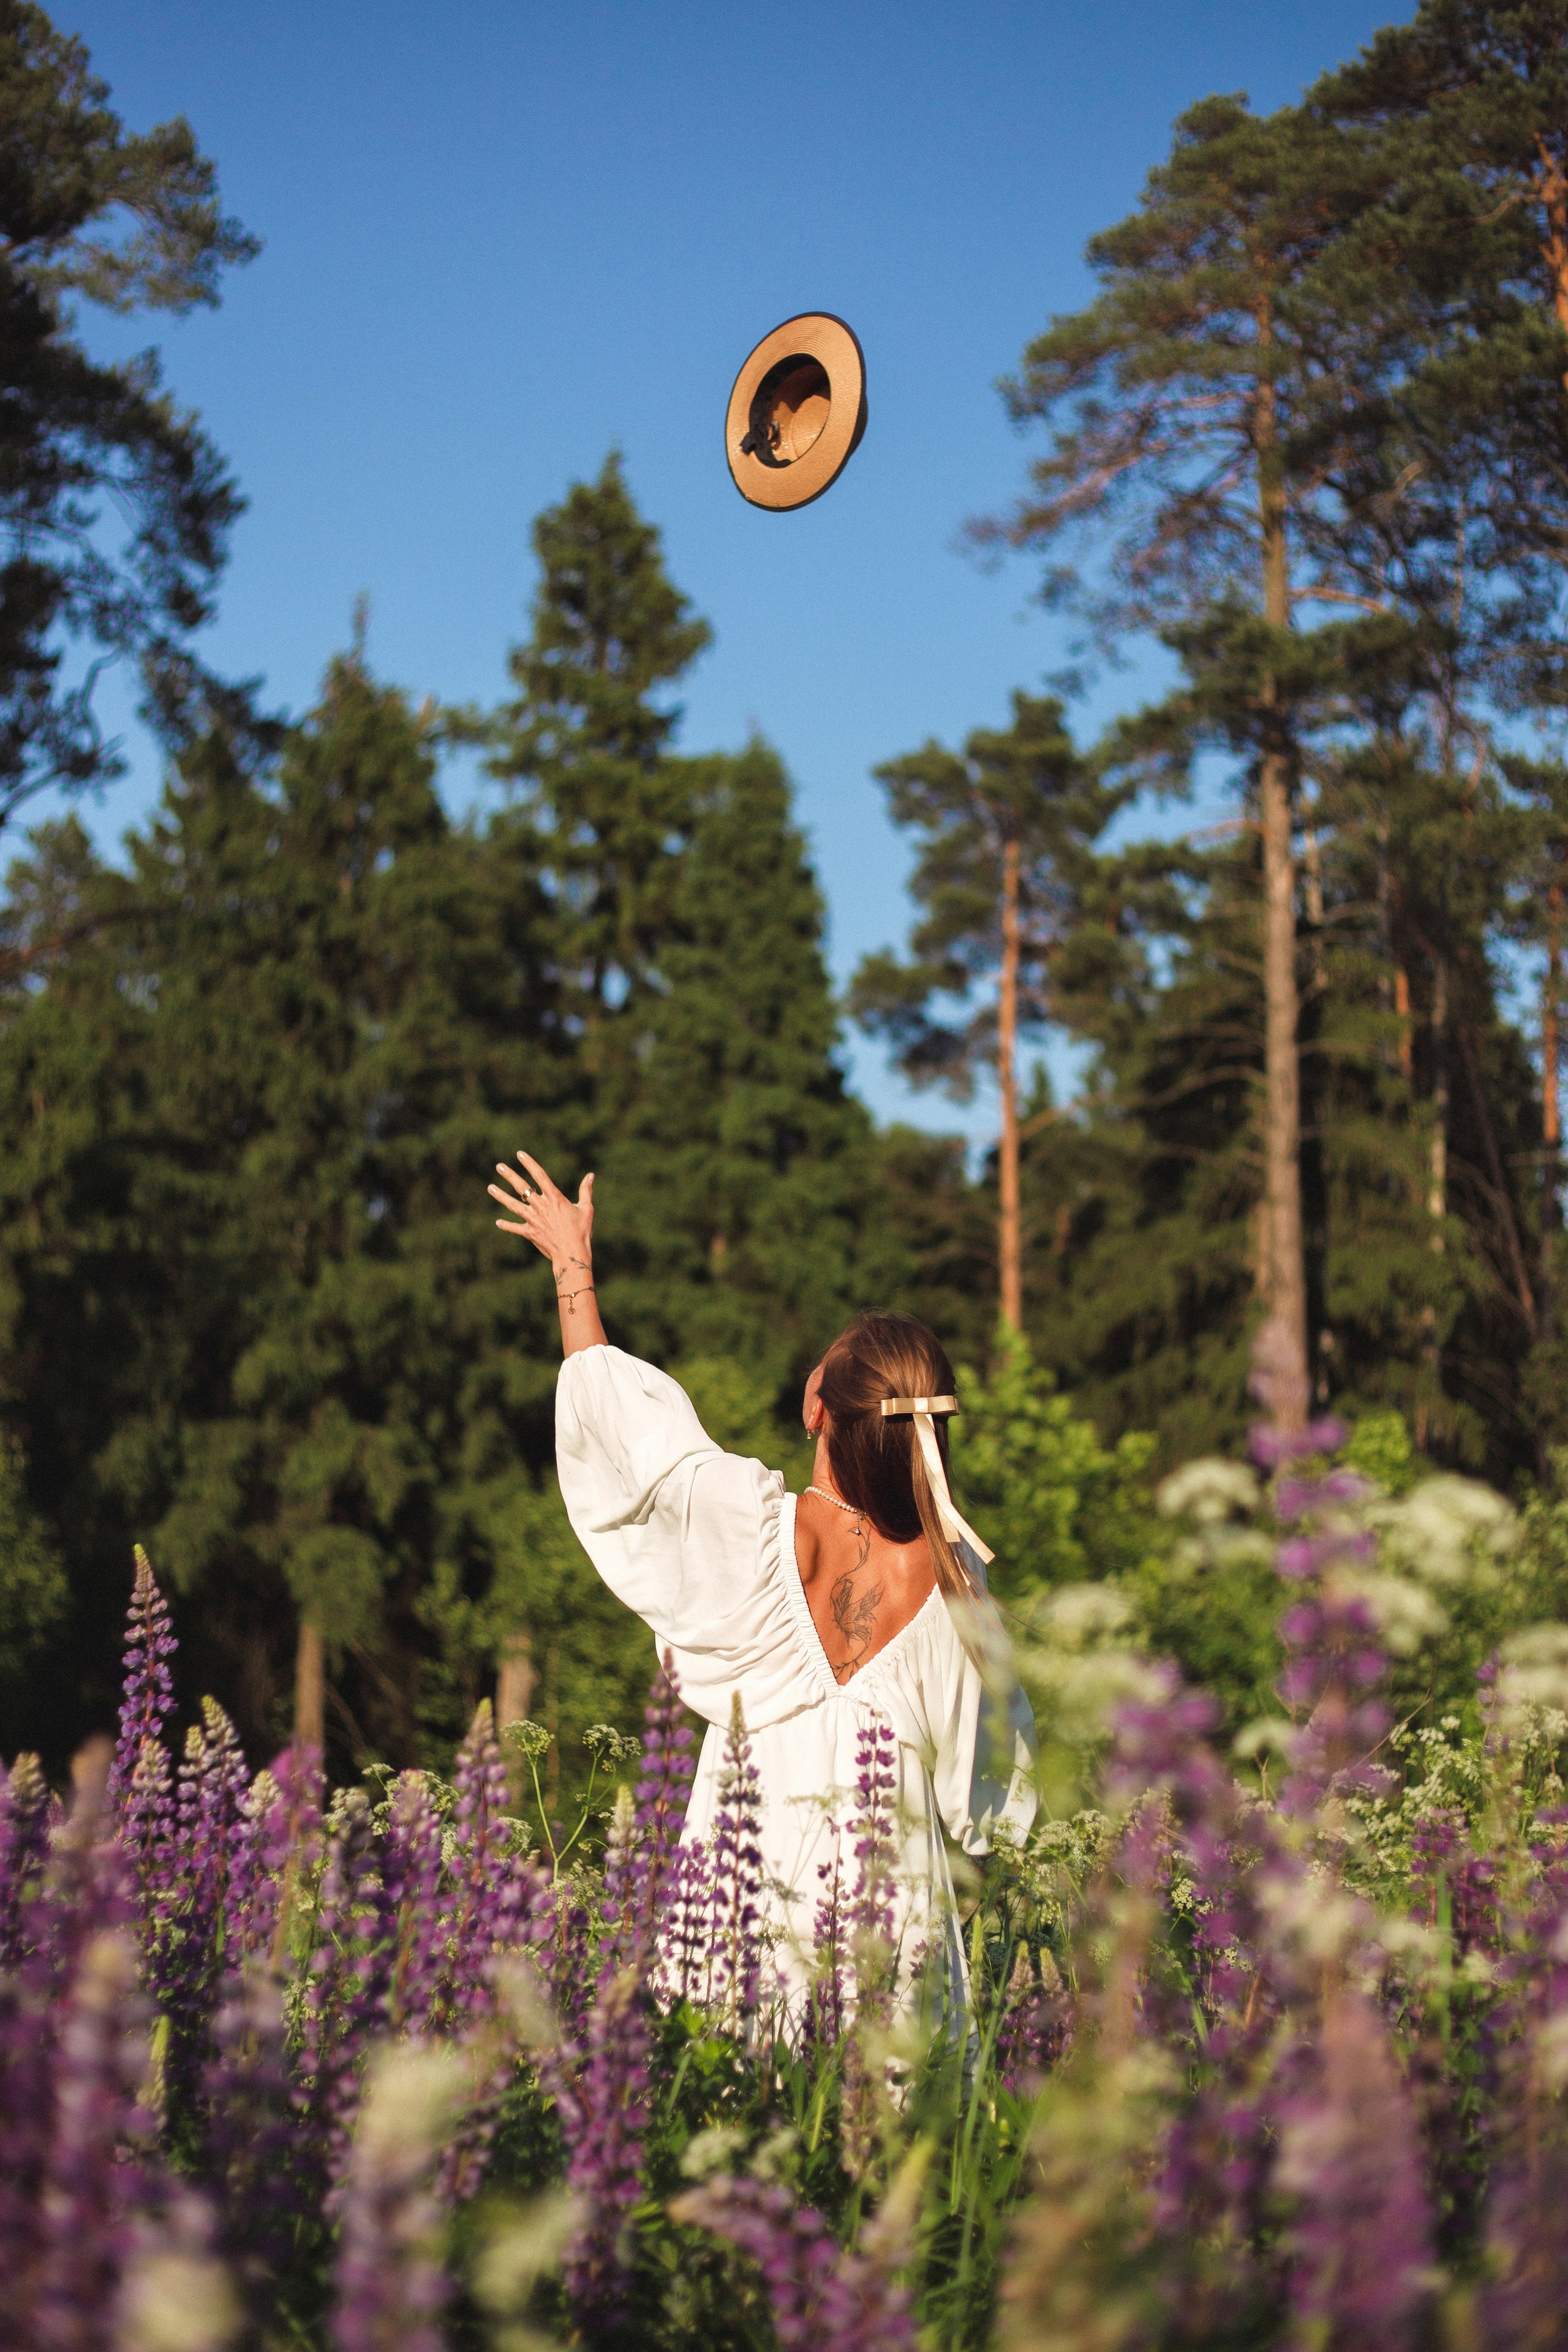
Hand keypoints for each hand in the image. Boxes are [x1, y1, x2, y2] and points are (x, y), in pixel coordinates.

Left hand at [488, 1154, 594, 1278]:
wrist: (572, 1254)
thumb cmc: (582, 1231)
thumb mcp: (587, 1209)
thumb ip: (586, 1191)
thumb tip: (590, 1175)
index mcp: (555, 1198)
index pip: (540, 1176)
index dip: (529, 1163)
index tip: (520, 1154)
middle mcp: (541, 1206)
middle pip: (522, 1187)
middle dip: (510, 1175)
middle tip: (499, 1166)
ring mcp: (533, 1220)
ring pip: (513, 1205)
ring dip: (501, 1196)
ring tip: (490, 1187)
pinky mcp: (530, 1233)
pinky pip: (515, 1228)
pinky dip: (507, 1225)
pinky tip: (498, 1222)